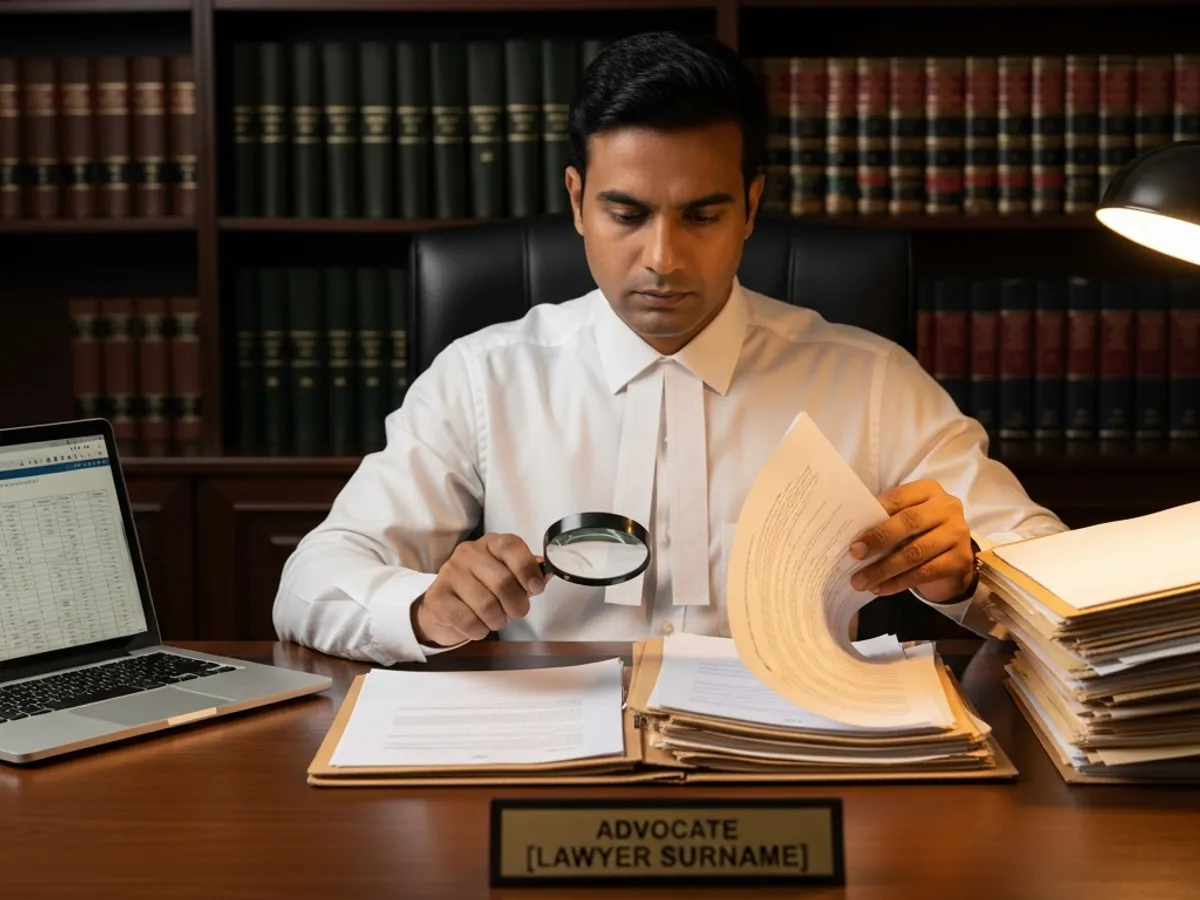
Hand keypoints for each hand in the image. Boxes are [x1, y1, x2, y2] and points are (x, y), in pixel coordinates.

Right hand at [412, 533, 547, 646]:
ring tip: (494, 619)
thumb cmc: (481, 591)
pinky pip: (469, 621)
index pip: (511, 546)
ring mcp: (449, 573)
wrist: (444, 609)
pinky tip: (476, 626)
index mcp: (490, 544)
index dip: (527, 569)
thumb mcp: (507, 578)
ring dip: (497, 620)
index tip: (536, 588)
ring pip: (487, 605)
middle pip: (503, 582)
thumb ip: (527, 576)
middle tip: (515, 612)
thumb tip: (545, 574)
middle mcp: (468, 553)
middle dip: (516, 605)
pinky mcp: (437, 597)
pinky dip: (479, 630)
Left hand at [846, 479, 975, 603]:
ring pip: (915, 552)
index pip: (898, 497)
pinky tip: (880, 588)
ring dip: (884, 568)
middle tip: (855, 554)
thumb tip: (854, 536)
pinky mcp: (960, 560)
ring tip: (861, 580)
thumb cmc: (920, 534)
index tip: (854, 533)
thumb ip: (886, 520)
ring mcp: (957, 534)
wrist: (952, 562)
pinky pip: (924, 573)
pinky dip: (898, 582)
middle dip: (878, 539)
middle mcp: (947, 508)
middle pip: (909, 522)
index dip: (875, 513)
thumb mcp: (905, 520)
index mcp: (928, 491)